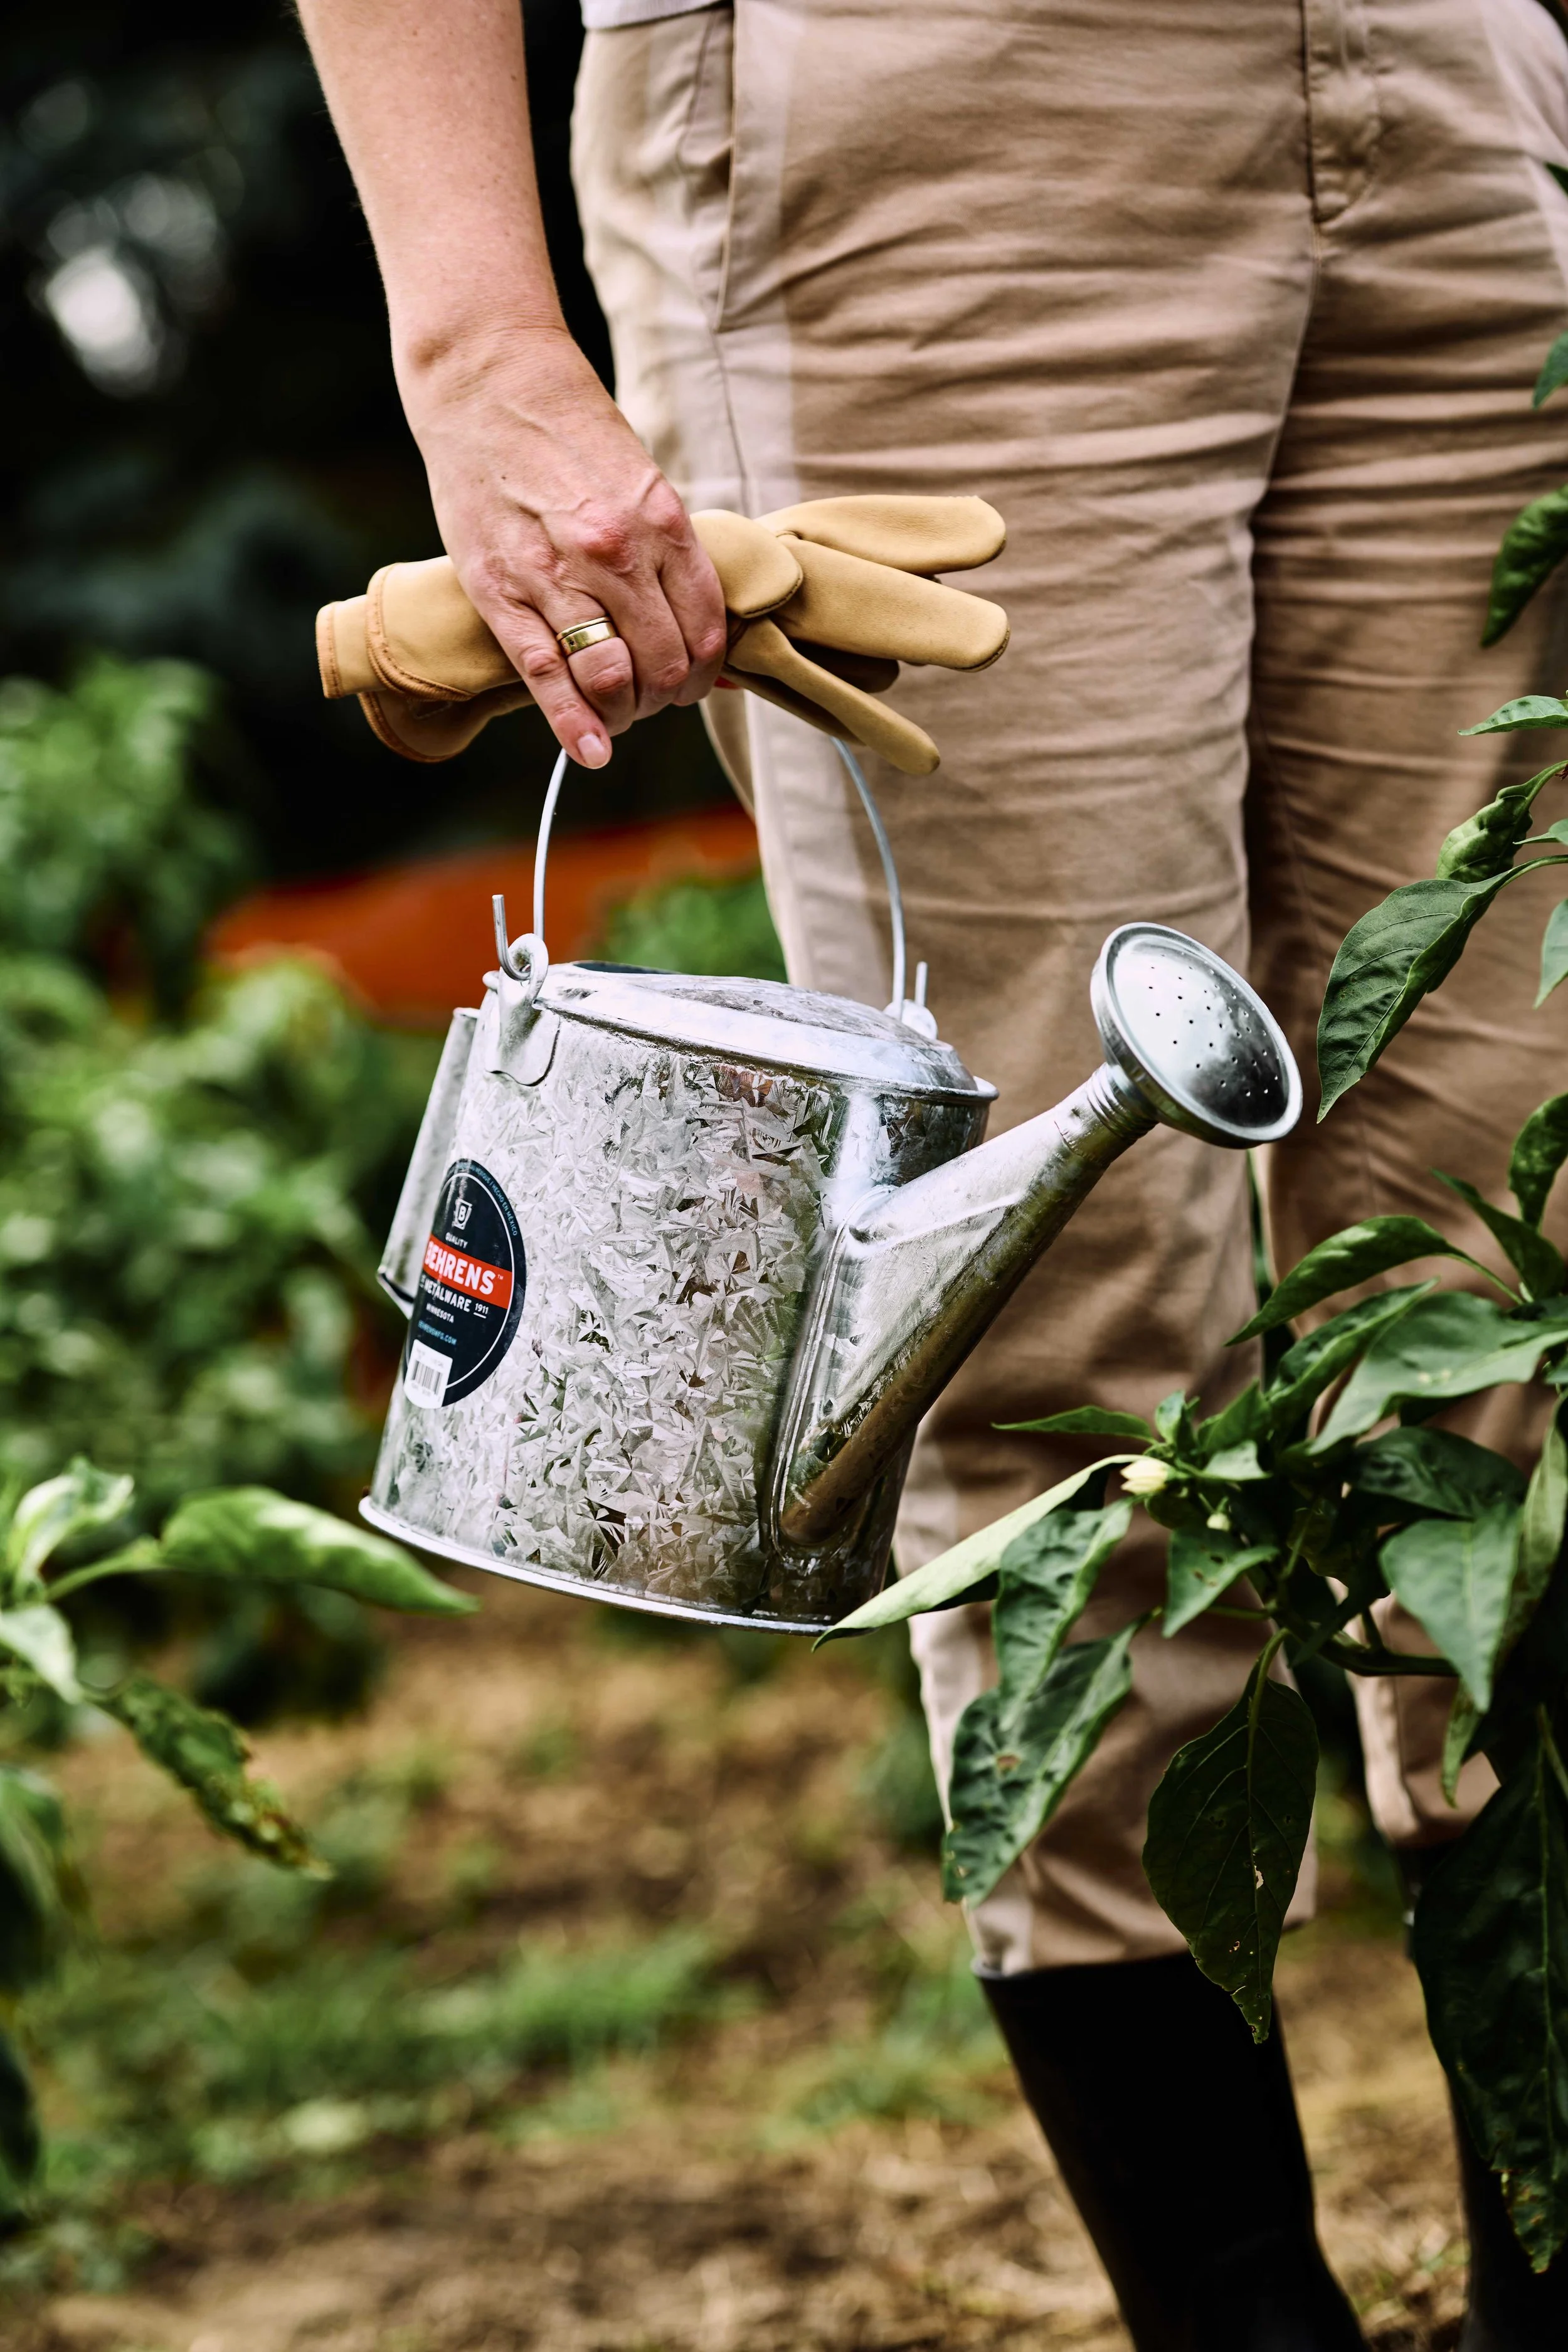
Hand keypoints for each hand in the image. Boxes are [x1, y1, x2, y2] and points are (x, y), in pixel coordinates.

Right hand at [399, 322, 727, 767]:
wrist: (489, 381)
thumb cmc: (571, 432)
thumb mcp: (643, 482)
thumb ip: (669, 552)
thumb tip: (701, 628)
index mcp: (662, 522)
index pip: (707, 630)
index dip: (705, 673)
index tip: (691, 681)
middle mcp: (616, 552)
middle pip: (664, 665)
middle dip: (665, 697)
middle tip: (653, 698)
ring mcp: (557, 574)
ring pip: (613, 680)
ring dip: (624, 712)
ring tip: (618, 711)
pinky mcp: (502, 591)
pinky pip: (547, 678)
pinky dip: (574, 726)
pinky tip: (589, 751)